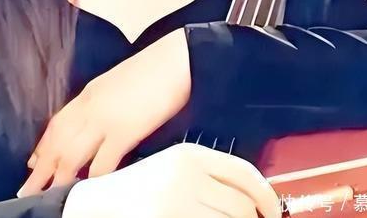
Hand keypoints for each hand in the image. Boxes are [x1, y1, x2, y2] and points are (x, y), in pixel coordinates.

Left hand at [18, 28, 191, 196]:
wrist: (175, 58)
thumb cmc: (154, 68)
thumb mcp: (119, 82)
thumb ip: (105, 100)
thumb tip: (100, 122)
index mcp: (90, 92)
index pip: (59, 122)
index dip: (44, 144)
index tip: (34, 161)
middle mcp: (91, 105)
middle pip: (58, 141)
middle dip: (42, 167)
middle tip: (27, 187)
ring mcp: (105, 119)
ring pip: (71, 154)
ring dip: (58, 177)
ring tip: (46, 194)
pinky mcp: (124, 131)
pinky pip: (102, 162)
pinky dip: (92, 179)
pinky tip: (85, 189)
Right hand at [61, 142, 281, 217]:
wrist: (93, 206)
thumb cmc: (135, 191)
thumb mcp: (171, 171)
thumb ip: (206, 177)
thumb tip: (249, 202)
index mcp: (189, 155)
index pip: (244, 173)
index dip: (266, 197)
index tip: (273, 213)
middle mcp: (188, 176)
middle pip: (244, 205)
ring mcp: (180, 203)